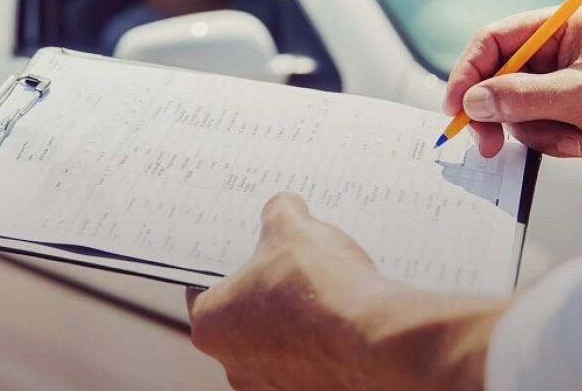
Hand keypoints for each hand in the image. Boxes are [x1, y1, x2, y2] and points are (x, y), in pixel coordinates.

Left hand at [186, 194, 505, 390]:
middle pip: (242, 317)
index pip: (203, 286)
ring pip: (277, 342)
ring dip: (295, 319)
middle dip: (265, 290)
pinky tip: (343, 315)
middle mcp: (235, 366)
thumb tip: (284, 208)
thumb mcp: (292, 227)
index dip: (226, 262)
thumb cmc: (321, 287)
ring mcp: (274, 387)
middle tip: (290, 263)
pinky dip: (322, 342)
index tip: (245, 249)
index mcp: (211, 326)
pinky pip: (310, 361)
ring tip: (323, 288)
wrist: (378, 339)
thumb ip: (278, 212)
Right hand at [443, 7, 581, 164]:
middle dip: (496, 112)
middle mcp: (552, 52)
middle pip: (495, 78)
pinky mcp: (561, 112)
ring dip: (534, 132)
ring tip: (572, 139)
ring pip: (511, 109)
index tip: (456, 106)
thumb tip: (474, 102)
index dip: (468, 72)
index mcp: (558, 28)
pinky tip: (581, 143)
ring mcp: (555, 83)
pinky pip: (531, 128)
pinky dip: (549, 141)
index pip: (494, 41)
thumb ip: (525, 96)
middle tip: (487, 143)